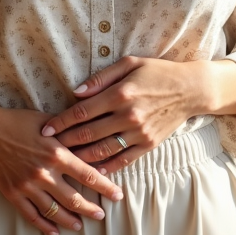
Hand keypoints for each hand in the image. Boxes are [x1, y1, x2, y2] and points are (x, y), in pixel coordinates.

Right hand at [0, 103, 123, 234]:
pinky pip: (31, 215)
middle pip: (74, 198)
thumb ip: (68, 130)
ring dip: (70, 221)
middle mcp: (44, 173)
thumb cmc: (17, 121)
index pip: (88, 175)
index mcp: (56, 153)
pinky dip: (44, 225)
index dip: (106, 188)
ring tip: (80, 226)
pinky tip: (54, 231)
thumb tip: (89, 133)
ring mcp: (28, 185)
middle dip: (91, 209)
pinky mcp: (13, 193)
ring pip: (54, 210)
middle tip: (102, 216)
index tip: (117, 195)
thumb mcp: (47, 121)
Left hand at [40, 56, 205, 174]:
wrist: (190, 89)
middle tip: (47, 148)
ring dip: (80, 158)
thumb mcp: (129, 64)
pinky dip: (105, 168)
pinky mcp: (148, 145)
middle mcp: (128, 116)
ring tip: (63, 161)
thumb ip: (101, 78)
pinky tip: (91, 170)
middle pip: (87, 134)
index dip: (60, 122)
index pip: (82, 112)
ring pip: (102, 151)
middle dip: (64, 142)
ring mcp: (138, 133)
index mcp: (120, 94)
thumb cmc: (157, 72)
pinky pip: (122, 160)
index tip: (45, 129)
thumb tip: (76, 92)